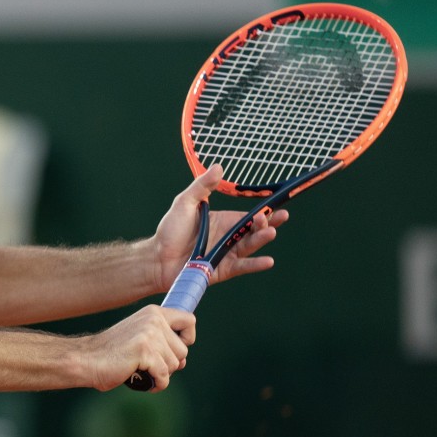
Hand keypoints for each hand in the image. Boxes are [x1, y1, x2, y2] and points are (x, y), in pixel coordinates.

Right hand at [80, 305, 195, 391]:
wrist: (86, 360)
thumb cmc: (112, 353)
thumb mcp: (139, 337)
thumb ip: (162, 341)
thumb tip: (183, 360)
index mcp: (153, 312)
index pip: (189, 320)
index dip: (187, 338)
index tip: (172, 348)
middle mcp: (154, 319)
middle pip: (183, 350)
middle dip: (169, 363)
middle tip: (147, 364)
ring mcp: (149, 334)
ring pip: (175, 365)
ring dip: (160, 374)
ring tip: (141, 370)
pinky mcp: (145, 351)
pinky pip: (164, 376)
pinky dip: (156, 384)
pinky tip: (142, 381)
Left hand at [152, 164, 288, 289]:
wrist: (157, 257)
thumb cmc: (171, 230)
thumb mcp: (185, 203)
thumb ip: (201, 186)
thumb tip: (218, 166)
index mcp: (224, 221)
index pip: (249, 216)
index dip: (265, 212)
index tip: (279, 206)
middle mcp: (229, 238)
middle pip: (254, 230)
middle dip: (267, 223)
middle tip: (278, 217)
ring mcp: (227, 254)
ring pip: (250, 246)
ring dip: (262, 239)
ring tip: (270, 232)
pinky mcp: (223, 269)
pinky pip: (242, 266)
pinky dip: (255, 265)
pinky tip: (268, 261)